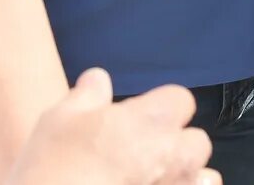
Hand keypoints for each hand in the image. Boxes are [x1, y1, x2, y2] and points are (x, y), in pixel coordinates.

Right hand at [7, 69, 215, 184]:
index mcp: (153, 121)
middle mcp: (175, 155)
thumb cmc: (51, 169)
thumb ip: (86, 96)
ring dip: (182, 175)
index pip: (180, 100)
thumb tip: (98, 78)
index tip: (135, 122)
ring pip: (203, 176)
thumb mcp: (57, 121)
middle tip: (139, 157)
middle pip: (195, 141)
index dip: (159, 109)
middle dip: (175, 145)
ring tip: (149, 180)